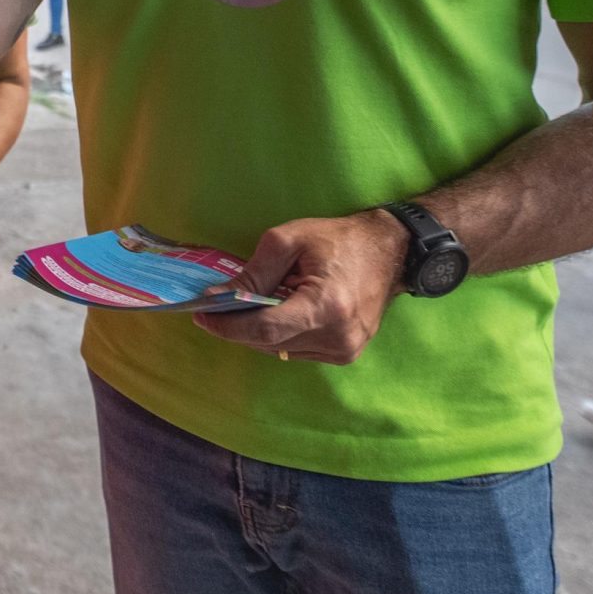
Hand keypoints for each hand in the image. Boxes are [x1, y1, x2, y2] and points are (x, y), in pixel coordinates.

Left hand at [196, 209, 406, 365]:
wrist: (390, 251)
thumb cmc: (338, 239)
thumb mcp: (289, 241)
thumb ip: (253, 273)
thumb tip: (219, 297)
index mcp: (324, 307)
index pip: (264, 329)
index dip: (228, 326)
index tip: (201, 316)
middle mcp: (337, 337)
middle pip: (270, 342)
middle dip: (238, 326)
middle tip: (214, 308)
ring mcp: (345, 350)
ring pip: (281, 350)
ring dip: (258, 331)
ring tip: (246, 306)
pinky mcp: (346, 354)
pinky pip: (298, 350)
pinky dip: (280, 334)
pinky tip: (277, 312)